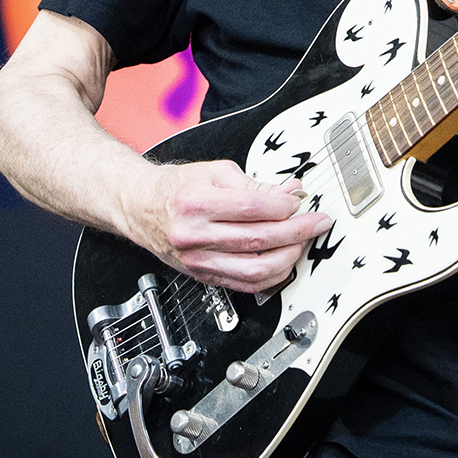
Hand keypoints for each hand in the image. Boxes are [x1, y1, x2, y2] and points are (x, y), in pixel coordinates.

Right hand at [117, 160, 332, 292]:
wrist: (141, 208)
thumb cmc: (176, 188)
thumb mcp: (215, 172)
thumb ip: (255, 184)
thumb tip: (290, 192)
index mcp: (195, 203)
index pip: (251, 207)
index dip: (283, 206)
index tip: (298, 201)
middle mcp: (194, 235)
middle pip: (258, 239)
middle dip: (296, 231)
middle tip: (316, 222)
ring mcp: (198, 260)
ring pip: (254, 269)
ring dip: (287, 257)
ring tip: (302, 242)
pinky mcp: (203, 276)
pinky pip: (244, 285)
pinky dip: (271, 277)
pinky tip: (284, 262)